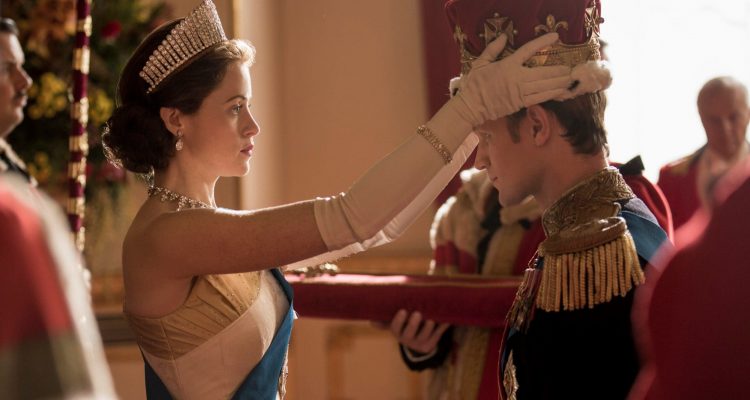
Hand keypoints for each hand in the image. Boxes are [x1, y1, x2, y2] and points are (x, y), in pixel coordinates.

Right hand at [389, 309, 449, 353]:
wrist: (418, 341)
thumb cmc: (405, 324)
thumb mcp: (396, 323)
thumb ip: (385, 320)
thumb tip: (370, 321)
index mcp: (397, 332)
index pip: (395, 328)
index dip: (399, 321)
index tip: (403, 311)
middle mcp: (407, 340)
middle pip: (409, 334)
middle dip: (413, 324)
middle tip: (418, 313)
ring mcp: (419, 344)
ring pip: (424, 337)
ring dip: (428, 328)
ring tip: (431, 319)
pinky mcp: (430, 345)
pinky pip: (437, 336)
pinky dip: (442, 328)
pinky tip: (446, 320)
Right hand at [455, 32, 572, 125]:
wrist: (471, 107)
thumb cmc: (475, 84)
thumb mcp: (480, 63)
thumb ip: (493, 49)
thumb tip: (505, 36)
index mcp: (508, 66)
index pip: (528, 50)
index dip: (542, 43)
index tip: (555, 37)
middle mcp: (517, 78)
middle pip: (544, 72)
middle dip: (559, 71)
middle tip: (570, 68)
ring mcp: (520, 92)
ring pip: (545, 86)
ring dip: (559, 83)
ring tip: (569, 80)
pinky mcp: (521, 104)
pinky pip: (540, 98)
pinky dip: (552, 94)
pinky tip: (560, 91)